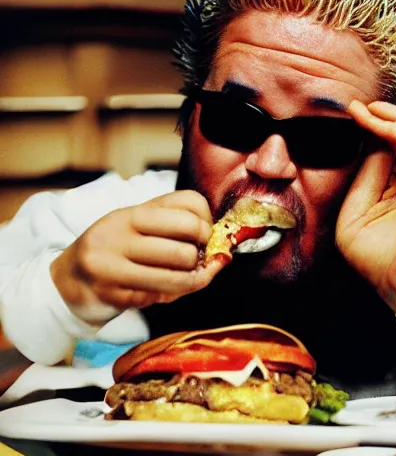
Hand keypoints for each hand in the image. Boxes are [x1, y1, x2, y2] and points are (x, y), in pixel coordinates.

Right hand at [51, 190, 224, 323]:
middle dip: (202, 257)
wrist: (69, 279)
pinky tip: (160, 291)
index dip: (207, 223)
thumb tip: (221, 251)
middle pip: (186, 244)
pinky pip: (159, 297)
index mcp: (133, 212)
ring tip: (187, 278)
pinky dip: (168, 296)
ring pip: (177, 276)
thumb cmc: (116, 250)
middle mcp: (120, 233)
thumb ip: (178, 228)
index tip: (204, 236)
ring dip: (192, 281)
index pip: (190, 204)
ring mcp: (112, 264)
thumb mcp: (141, 228)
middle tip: (197, 261)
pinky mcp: (112, 293)